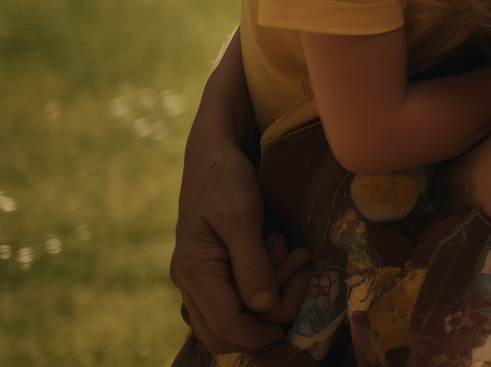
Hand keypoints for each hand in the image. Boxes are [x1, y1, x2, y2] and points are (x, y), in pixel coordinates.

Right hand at [170, 140, 308, 351]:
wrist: (213, 156)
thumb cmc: (226, 179)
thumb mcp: (242, 215)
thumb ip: (251, 263)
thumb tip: (262, 308)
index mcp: (194, 271)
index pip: (226, 326)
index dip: (262, 333)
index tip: (294, 317)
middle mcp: (191, 283)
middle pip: (227, 334)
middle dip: (270, 317)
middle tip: (299, 273)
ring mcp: (199, 280)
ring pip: (234, 319)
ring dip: (272, 296)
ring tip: (289, 252)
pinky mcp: (214, 273)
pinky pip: (238, 299)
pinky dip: (265, 285)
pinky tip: (279, 252)